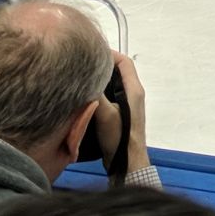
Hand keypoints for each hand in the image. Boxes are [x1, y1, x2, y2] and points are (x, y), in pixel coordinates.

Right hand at [93, 51, 150, 179]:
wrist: (126, 163)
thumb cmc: (119, 137)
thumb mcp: (105, 114)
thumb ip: (96, 94)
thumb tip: (85, 77)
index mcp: (134, 90)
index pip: (125, 62)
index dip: (110, 54)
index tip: (91, 52)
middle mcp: (133, 94)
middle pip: (118, 71)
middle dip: (102, 65)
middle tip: (82, 64)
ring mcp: (127, 105)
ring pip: (113, 84)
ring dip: (99, 79)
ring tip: (80, 77)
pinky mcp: (120, 114)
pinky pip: (109, 96)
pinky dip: (98, 92)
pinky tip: (83, 96)